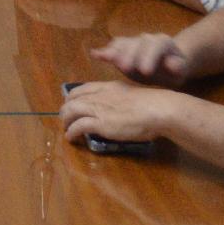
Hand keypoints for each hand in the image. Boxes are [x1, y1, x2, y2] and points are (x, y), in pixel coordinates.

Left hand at [60, 80, 176, 148]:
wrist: (157, 109)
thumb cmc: (152, 105)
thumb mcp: (132, 96)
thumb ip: (121, 101)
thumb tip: (119, 110)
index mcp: (108, 87)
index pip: (83, 88)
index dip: (74, 96)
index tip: (72, 103)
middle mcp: (99, 95)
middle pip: (73, 99)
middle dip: (66, 109)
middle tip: (66, 118)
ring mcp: (98, 108)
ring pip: (71, 111)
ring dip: (65, 121)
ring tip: (66, 129)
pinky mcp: (100, 123)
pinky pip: (78, 126)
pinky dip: (71, 132)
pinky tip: (71, 137)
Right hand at [90, 33, 191, 87]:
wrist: (168, 64)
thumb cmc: (175, 70)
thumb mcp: (181, 70)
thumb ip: (178, 66)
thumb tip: (173, 64)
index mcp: (163, 42)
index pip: (156, 45)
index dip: (150, 57)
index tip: (145, 71)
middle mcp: (146, 38)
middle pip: (136, 43)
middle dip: (129, 54)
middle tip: (124, 67)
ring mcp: (132, 42)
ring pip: (122, 43)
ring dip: (114, 51)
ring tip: (106, 58)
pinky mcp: (122, 49)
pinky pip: (113, 47)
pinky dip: (104, 51)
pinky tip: (95, 55)